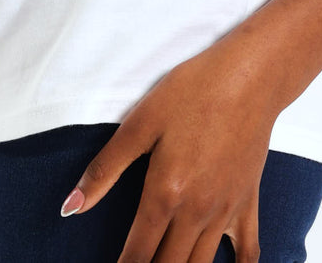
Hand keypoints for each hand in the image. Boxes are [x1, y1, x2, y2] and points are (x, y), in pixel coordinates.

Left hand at [58, 22, 283, 262]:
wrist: (250, 76)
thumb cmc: (192, 91)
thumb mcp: (141, 122)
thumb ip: (106, 169)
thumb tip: (71, 207)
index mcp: (164, 193)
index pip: (137, 255)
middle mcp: (196, 212)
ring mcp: (226, 211)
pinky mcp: (249, 203)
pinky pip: (248, 254)